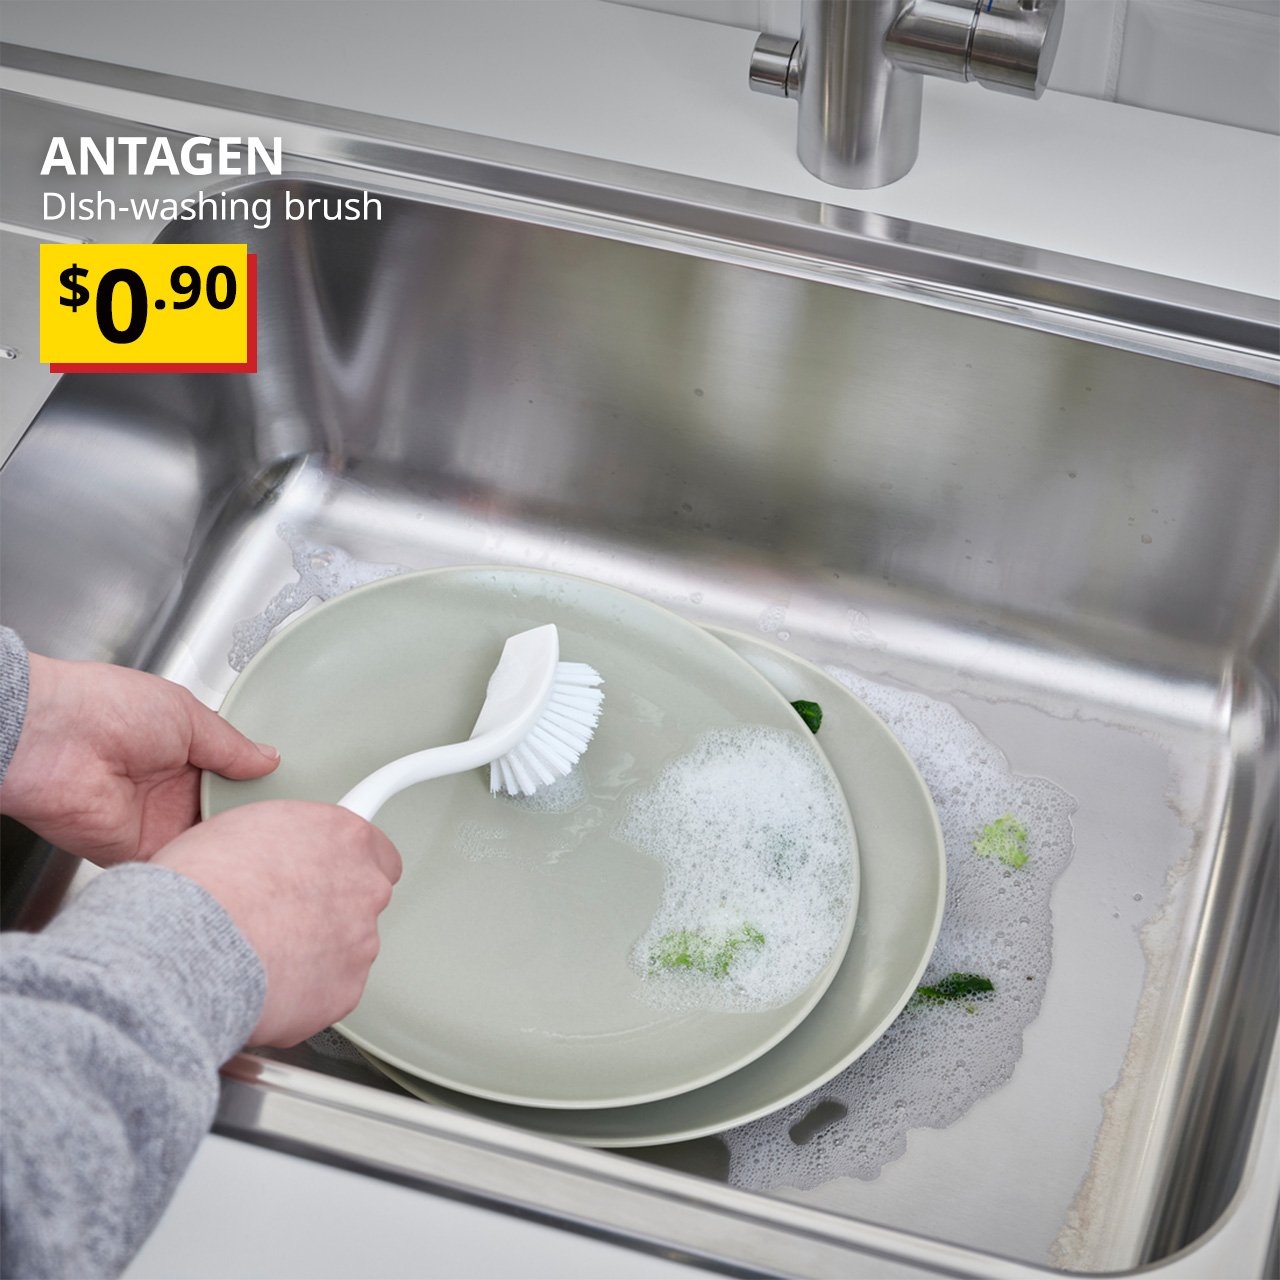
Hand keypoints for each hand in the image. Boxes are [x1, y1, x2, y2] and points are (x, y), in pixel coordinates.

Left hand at [0, 652, 279, 864]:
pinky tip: (237, 856)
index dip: (260, 779)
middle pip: (225, 808)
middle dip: (255, 811)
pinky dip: (208, 864)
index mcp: (181, 749)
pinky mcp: (138, 851)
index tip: (293, 786)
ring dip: (235, 838)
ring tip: (276, 834)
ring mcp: (154, 821)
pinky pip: (182, 864)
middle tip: (292, 813)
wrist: (51, 740)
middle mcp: (168, 787)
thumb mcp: (189, 715)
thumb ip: (232, 745)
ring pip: (210, 839)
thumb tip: (268, 758)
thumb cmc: (104, 708)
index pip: (232, 771)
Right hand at [154, 801, 402, 1045]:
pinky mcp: (345, 993)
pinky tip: (264, 984)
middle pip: (363, 902)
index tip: (331, 877)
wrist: (187, 948)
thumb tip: (282, 853)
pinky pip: (329, 993)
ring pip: (347, 950)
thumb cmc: (202, 886)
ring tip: (259, 954)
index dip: (347, 868)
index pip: (377, 852)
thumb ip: (288, 841)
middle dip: (330, 911)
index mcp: (344, 837)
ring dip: (316, 954)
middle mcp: (364, 887)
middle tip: (280, 918)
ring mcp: (360, 942)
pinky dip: (304, 995)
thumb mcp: (247, 827)